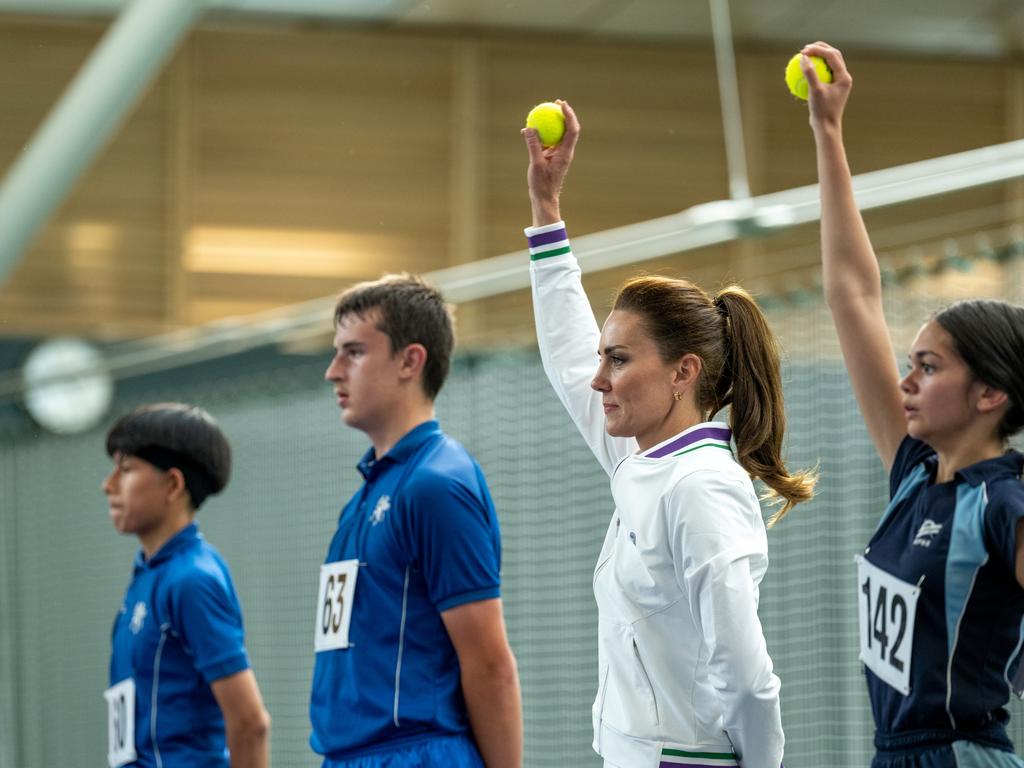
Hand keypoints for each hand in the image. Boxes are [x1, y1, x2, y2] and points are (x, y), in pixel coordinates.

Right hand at [522, 99, 578, 225]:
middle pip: (569, 129)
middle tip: (556, 103)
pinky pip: (549, 142)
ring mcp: (559, 155)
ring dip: (554, 123)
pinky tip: (531, 130)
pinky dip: (543, 134)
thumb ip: (533, 145)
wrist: (544, 199)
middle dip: (564, 114)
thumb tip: (529, 128)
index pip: (572, 130)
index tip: (561, 104)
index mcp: (565, 153)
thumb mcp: (535, 164)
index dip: (569, 115)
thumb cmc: (541, 185)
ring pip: (559, 134)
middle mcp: (565, 152)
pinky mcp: (552, 158)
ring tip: (546, 111)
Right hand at [801, 42, 851, 133]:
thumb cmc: (822, 111)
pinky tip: (802, 71)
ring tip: (804, 56)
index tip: (804, 50)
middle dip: (820, 49)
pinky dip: (814, 70)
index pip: (832, 56)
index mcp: (844, 77)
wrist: (826, 127)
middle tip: (805, 48)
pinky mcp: (831, 88)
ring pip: (829, 63)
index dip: (818, 49)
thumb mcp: (814, 91)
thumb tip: (803, 58)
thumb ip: (810, 73)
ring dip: (817, 57)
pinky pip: (823, 74)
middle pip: (833, 56)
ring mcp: (838, 82)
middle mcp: (843, 77)